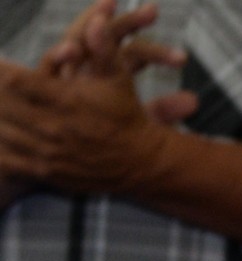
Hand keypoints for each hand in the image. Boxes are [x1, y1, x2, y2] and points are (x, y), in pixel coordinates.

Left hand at [0, 49, 191, 196]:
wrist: (143, 163)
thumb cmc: (127, 115)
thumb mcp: (118, 77)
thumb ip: (103, 48)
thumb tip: (96, 21)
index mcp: (65, 101)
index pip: (15, 81)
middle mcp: (53, 129)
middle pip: (3, 106)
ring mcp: (49, 154)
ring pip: (3, 133)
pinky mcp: (50, 173)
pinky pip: (11, 161)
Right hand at [39, 1, 196, 126]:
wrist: (69, 157)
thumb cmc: (106, 141)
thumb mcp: (138, 127)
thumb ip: (163, 111)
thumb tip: (195, 101)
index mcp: (112, 73)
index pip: (135, 51)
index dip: (157, 49)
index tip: (182, 57)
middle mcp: (90, 66)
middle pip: (108, 34)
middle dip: (129, 21)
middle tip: (154, 10)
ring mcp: (66, 74)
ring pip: (78, 39)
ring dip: (91, 22)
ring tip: (108, 6)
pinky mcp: (44, 87)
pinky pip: (49, 67)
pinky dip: (58, 57)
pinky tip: (71, 50)